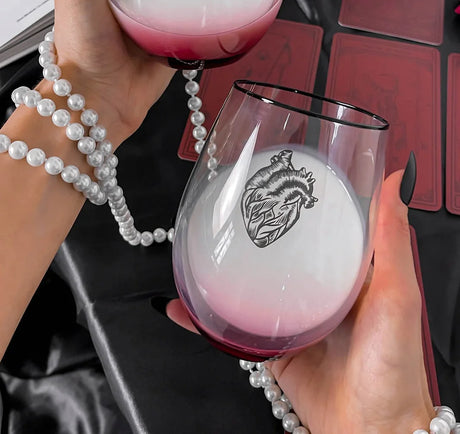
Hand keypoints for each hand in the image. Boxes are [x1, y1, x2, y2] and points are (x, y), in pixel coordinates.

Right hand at [167, 170, 435, 433]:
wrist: (370, 430)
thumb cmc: (394, 367)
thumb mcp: (397, 294)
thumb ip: (391, 240)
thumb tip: (396, 183)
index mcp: (349, 271)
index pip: (323, 225)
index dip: (302, 199)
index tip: (278, 174)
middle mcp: (318, 289)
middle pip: (280, 251)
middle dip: (254, 230)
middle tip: (229, 206)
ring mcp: (291, 317)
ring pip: (250, 286)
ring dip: (222, 271)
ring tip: (198, 248)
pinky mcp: (272, 346)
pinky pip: (233, 327)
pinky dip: (204, 319)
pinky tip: (185, 308)